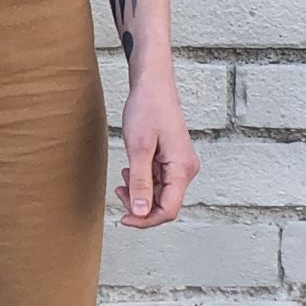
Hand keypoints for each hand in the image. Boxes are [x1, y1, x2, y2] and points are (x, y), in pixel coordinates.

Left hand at [114, 75, 199, 227]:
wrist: (153, 85)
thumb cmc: (147, 110)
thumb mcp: (139, 148)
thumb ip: (140, 182)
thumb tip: (141, 213)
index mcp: (182, 169)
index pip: (168, 210)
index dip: (145, 220)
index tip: (123, 218)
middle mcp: (186, 170)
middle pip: (165, 204)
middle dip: (140, 205)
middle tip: (118, 192)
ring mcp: (180, 164)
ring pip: (161, 194)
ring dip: (140, 193)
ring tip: (123, 177)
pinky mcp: (173, 159)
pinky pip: (159, 180)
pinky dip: (143, 181)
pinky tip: (130, 170)